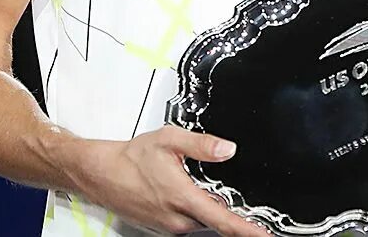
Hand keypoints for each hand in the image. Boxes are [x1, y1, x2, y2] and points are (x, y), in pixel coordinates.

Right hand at [65, 125, 265, 235]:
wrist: (101, 174)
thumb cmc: (131, 158)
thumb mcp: (169, 140)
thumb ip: (201, 144)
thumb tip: (228, 149)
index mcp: (182, 198)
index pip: (223, 221)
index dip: (248, 231)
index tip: (265, 236)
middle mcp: (177, 219)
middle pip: (217, 223)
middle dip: (234, 217)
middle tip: (249, 206)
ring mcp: (168, 227)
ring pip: (203, 224)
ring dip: (213, 213)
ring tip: (214, 193)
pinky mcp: (162, 228)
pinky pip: (189, 224)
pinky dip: (198, 213)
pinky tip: (193, 197)